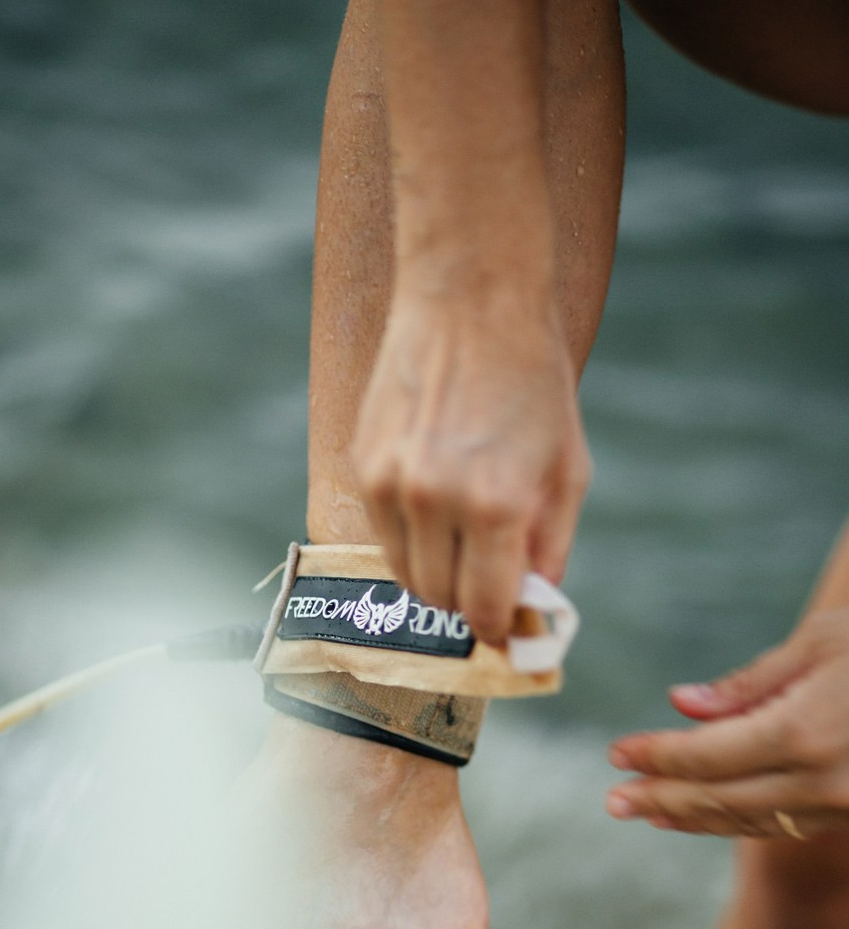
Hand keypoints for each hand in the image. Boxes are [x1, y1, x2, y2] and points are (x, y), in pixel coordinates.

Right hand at [351, 283, 590, 644]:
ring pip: (405, 575)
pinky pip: (383, 535)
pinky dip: (410, 541)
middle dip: (469, 605)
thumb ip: (551, 544)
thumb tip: (536, 603)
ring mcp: (389, 484)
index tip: (509, 629)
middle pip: (440, 600)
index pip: (484, 609)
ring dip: (437, 577)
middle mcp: (433, 501)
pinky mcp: (362, 466)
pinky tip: (437, 507)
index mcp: (493, 505)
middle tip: (491, 586)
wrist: (469, 299)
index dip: (500, 629)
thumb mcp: (566, 467)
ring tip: (465, 546)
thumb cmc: (531, 380)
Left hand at [606, 610, 848, 838]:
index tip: (618, 754)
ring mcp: (842, 805)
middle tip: (614, 801)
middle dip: (660, 799)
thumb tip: (682, 704)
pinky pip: (784, 824)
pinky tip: (708, 814)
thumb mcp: (819, 642)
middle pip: (719, 798)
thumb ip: (746, 684)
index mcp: (803, 731)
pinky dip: (739, 820)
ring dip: (695, 818)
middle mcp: (821, 780)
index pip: (705, 755)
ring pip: (750, 820)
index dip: (656, 757)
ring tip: (650, 811)